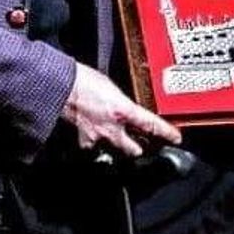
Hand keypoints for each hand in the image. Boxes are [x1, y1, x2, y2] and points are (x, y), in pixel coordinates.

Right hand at [63, 62, 181, 156]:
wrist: (57, 86)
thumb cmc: (80, 79)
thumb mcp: (110, 87)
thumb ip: (121, 102)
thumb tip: (126, 109)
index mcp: (123, 110)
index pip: (151, 125)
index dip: (166, 133)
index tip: (176, 139)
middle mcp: (112, 129)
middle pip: (134, 150)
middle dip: (137, 148)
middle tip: (138, 144)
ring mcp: (96, 139)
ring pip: (112, 153)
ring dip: (113, 148)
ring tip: (109, 140)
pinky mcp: (80, 144)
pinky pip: (91, 150)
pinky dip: (91, 146)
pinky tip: (89, 138)